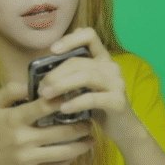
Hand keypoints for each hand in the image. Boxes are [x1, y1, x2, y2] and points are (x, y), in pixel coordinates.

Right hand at [0, 82, 93, 164]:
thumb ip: (12, 89)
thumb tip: (33, 83)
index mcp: (15, 119)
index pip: (47, 106)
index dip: (65, 100)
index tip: (78, 96)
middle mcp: (23, 140)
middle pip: (63, 131)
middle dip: (82, 125)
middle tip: (90, 120)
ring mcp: (27, 159)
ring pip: (64, 152)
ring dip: (82, 145)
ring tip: (90, 138)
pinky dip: (68, 160)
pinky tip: (74, 152)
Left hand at [38, 28, 140, 142]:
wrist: (123, 129)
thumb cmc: (98, 107)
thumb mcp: (84, 87)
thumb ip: (71, 75)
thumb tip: (41, 73)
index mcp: (102, 59)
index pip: (89, 36)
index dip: (71, 39)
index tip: (53, 50)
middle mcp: (111, 67)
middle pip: (80, 61)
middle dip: (56, 73)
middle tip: (41, 87)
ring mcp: (117, 83)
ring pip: (86, 76)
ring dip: (62, 85)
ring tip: (46, 95)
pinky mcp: (118, 101)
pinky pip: (93, 98)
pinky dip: (76, 102)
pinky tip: (63, 108)